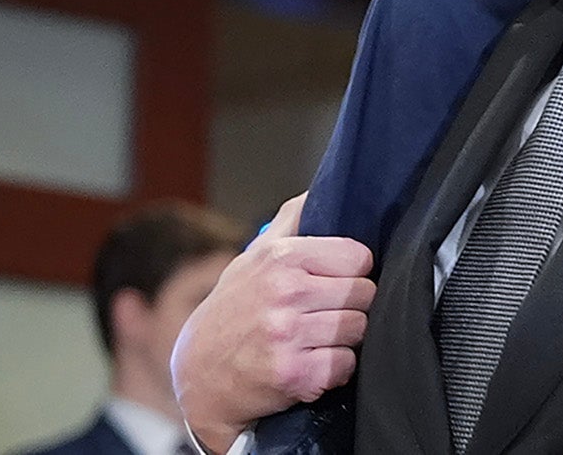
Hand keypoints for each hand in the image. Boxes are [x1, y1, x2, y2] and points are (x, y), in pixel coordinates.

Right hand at [171, 193, 377, 454]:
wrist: (198, 374)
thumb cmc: (236, 308)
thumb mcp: (255, 256)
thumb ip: (292, 219)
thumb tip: (325, 186)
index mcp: (281, 258)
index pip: (359, 256)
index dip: (353, 271)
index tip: (336, 281)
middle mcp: (284, 293)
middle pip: (364, 293)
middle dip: (352, 305)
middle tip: (324, 313)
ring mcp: (287, 335)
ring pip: (359, 329)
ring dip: (345, 338)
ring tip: (316, 338)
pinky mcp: (293, 375)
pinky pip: (345, 365)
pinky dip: (335, 369)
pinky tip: (311, 364)